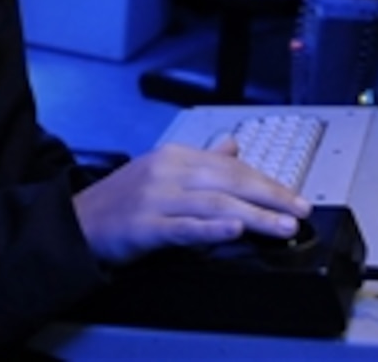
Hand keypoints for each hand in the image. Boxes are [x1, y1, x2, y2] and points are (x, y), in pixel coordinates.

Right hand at [71, 136, 311, 265]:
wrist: (78, 222)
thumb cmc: (123, 200)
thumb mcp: (163, 170)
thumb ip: (201, 160)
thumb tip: (233, 148)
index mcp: (176, 156)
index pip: (232, 167)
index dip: (268, 182)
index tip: (295, 197)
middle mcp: (168, 172)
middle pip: (229, 181)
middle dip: (270, 197)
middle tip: (299, 212)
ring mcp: (155, 199)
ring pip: (214, 204)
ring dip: (254, 216)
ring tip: (281, 226)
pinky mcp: (144, 227)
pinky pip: (184, 227)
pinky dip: (212, 228)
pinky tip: (234, 230)